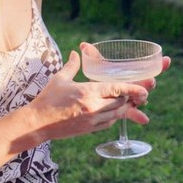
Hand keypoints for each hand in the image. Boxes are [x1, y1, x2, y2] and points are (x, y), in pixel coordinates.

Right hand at [25, 50, 157, 142]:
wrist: (37, 124)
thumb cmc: (47, 99)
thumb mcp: (60, 79)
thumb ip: (72, 65)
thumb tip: (78, 52)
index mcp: (88, 92)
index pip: (117, 89)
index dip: (134, 88)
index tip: (146, 89)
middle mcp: (93, 107)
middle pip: (122, 103)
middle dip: (133, 98)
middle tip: (143, 94)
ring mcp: (92, 120)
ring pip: (117, 114)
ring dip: (126, 108)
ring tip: (133, 102)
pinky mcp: (89, 130)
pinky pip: (108, 123)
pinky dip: (115, 117)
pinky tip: (116, 112)